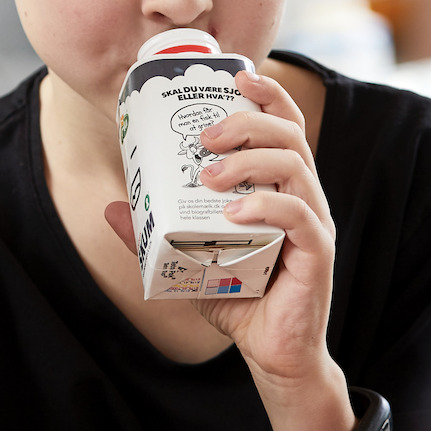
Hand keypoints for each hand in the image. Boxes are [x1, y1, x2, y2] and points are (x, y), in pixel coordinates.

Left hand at [105, 70, 350, 430]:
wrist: (273, 352)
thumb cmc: (241, 297)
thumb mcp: (188, 260)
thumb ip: (154, 233)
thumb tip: (114, 206)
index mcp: (279, 185)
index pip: (283, 124)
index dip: (265, 95)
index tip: (235, 78)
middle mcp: (302, 195)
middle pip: (289, 134)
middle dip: (248, 122)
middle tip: (206, 134)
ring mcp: (313, 222)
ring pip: (296, 168)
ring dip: (251, 161)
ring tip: (211, 175)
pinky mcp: (317, 254)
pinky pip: (301, 218)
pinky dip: (268, 208)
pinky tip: (237, 214)